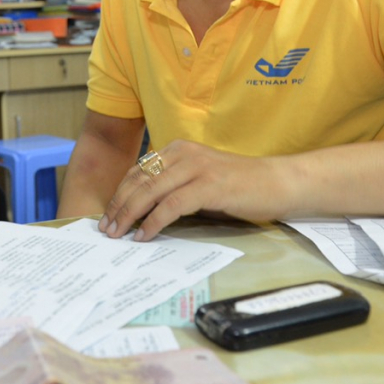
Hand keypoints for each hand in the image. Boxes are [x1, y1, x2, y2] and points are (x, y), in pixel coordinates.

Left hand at [98, 140, 290, 241]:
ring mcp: (196, 168)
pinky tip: (144, 235)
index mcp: (178, 149)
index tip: (107, 215)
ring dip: (129, 215)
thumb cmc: (239, 186)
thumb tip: (142, 210)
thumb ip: (174, 187)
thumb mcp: (199, 180)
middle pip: (139, 181)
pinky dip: (154, 222)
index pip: (138, 171)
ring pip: (150, 192)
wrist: (278, 183)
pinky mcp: (209, 185)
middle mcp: (183, 153)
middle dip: (119, 206)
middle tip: (106, 229)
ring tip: (119, 234)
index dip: (119, 194)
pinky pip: (171, 205)